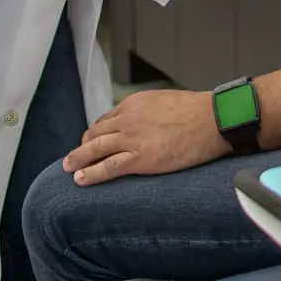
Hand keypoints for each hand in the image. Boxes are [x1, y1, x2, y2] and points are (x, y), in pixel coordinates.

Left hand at [63, 89, 228, 183]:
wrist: (212, 120)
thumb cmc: (196, 110)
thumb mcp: (165, 101)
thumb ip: (148, 111)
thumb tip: (146, 123)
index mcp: (134, 103)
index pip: (107, 119)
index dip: (98, 132)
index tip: (93, 141)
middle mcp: (127, 118)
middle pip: (96, 133)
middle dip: (83, 145)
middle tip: (74, 156)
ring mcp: (132, 139)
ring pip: (96, 149)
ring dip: (79, 159)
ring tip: (69, 168)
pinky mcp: (140, 158)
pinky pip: (108, 167)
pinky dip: (91, 174)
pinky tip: (81, 179)